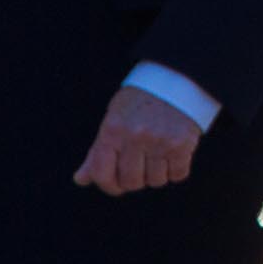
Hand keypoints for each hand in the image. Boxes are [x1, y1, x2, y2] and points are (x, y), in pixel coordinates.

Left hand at [72, 86, 200, 196]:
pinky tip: (175, 154)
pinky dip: (177, 169)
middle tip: (143, 165)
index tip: (117, 185)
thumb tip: (80, 179)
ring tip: (160, 155)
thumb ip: (98, 151)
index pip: (102, 174)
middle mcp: (134, 136)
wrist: (176, 77)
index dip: (109, 186)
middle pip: (131, 182)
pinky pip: (178, 174)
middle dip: (137, 179)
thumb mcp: (113, 119)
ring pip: (156, 181)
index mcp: (112, 130)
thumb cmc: (140, 101)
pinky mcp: (182, 144)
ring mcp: (159, 141)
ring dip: (158, 174)